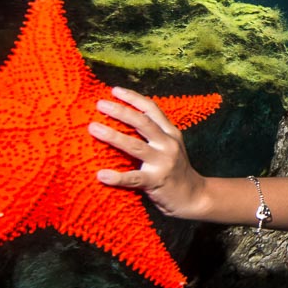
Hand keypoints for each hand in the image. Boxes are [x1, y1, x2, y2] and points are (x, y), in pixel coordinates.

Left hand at [90, 86, 208, 218]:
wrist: (194, 197)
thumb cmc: (175, 171)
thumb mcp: (170, 147)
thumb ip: (154, 135)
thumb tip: (125, 121)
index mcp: (170, 134)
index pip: (151, 109)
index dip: (133, 98)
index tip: (114, 91)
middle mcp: (168, 144)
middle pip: (142, 122)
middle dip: (120, 111)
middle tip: (100, 104)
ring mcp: (163, 162)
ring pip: (135, 146)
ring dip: (112, 136)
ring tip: (93, 128)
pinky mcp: (156, 181)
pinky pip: (134, 178)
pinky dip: (117, 177)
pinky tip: (101, 175)